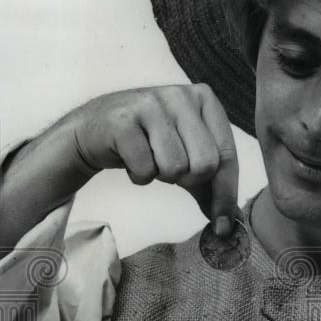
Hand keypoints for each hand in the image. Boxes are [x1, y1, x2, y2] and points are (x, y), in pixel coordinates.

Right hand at [69, 83, 238, 234]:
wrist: (93, 131)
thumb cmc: (148, 143)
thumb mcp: (187, 157)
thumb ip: (211, 186)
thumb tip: (227, 224)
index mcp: (203, 98)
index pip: (227, 154)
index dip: (226, 194)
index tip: (224, 225)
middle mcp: (180, 95)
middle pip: (205, 164)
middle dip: (189, 180)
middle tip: (172, 171)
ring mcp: (149, 104)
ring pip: (175, 168)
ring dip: (161, 175)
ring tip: (149, 158)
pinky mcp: (123, 121)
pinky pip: (146, 170)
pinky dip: (139, 176)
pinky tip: (129, 159)